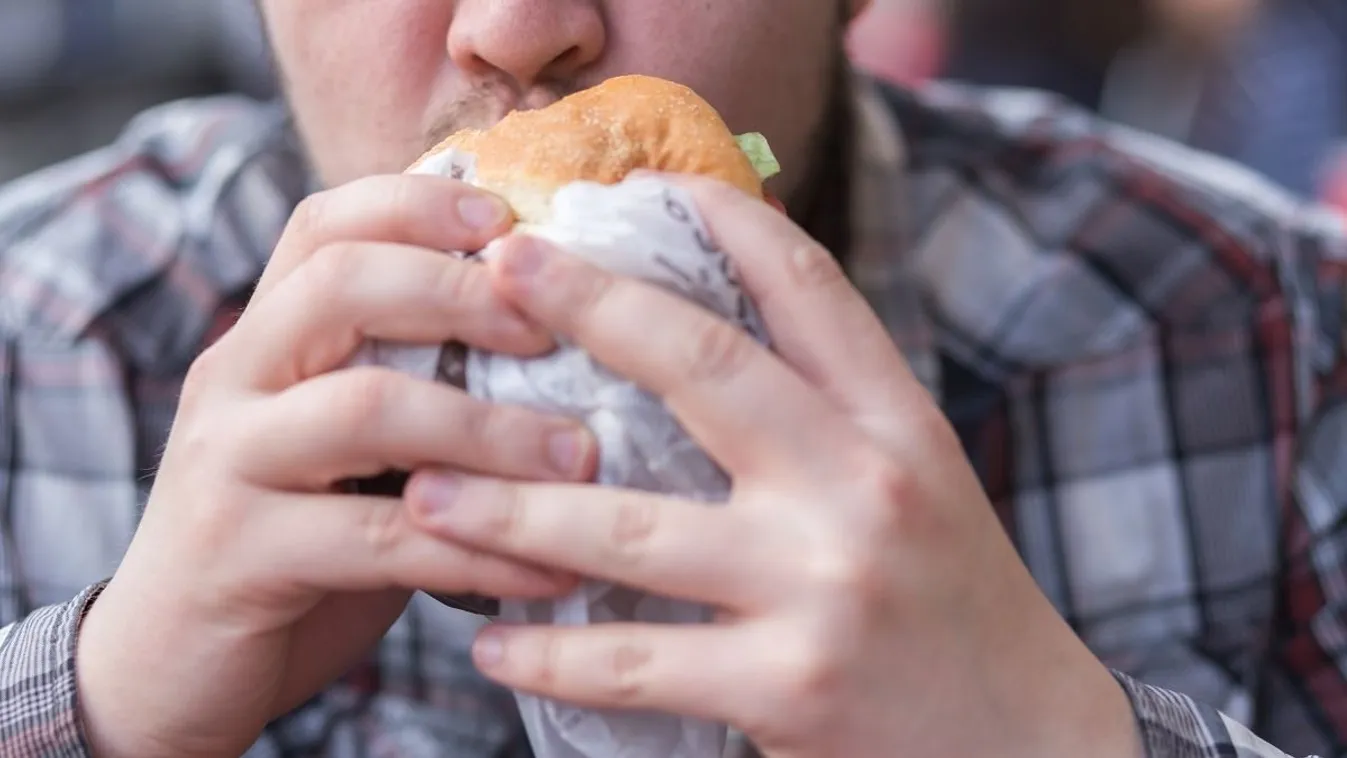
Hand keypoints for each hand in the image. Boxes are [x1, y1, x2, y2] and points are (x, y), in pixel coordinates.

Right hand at [75, 175, 596, 756]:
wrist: (164, 669)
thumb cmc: (293, 544)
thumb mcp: (344, 448)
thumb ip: (407, 385)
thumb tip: (557, 343)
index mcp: (263, 340)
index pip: (323, 226)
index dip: (417, 206)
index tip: (510, 220)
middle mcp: (233, 382)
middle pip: (341, 285)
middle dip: (462, 295)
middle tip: (557, 332)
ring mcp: (226, 464)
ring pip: (366, 408)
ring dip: (490, 430)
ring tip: (580, 458)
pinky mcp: (239, 556)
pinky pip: (380, 538)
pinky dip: (478, 552)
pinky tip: (549, 570)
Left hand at [404, 177, 1142, 756]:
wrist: (1034, 744)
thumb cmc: (955, 603)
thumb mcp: (918, 480)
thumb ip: (830, 410)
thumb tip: (709, 334)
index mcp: (896, 424)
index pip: (809, 286)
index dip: (722, 219)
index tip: (639, 183)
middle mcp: (862, 486)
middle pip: (704, 366)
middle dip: (589, 306)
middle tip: (498, 270)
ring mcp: (822, 586)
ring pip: (632, 527)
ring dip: (513, 505)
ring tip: (428, 489)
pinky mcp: (789, 686)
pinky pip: (635, 661)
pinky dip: (550, 653)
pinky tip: (490, 643)